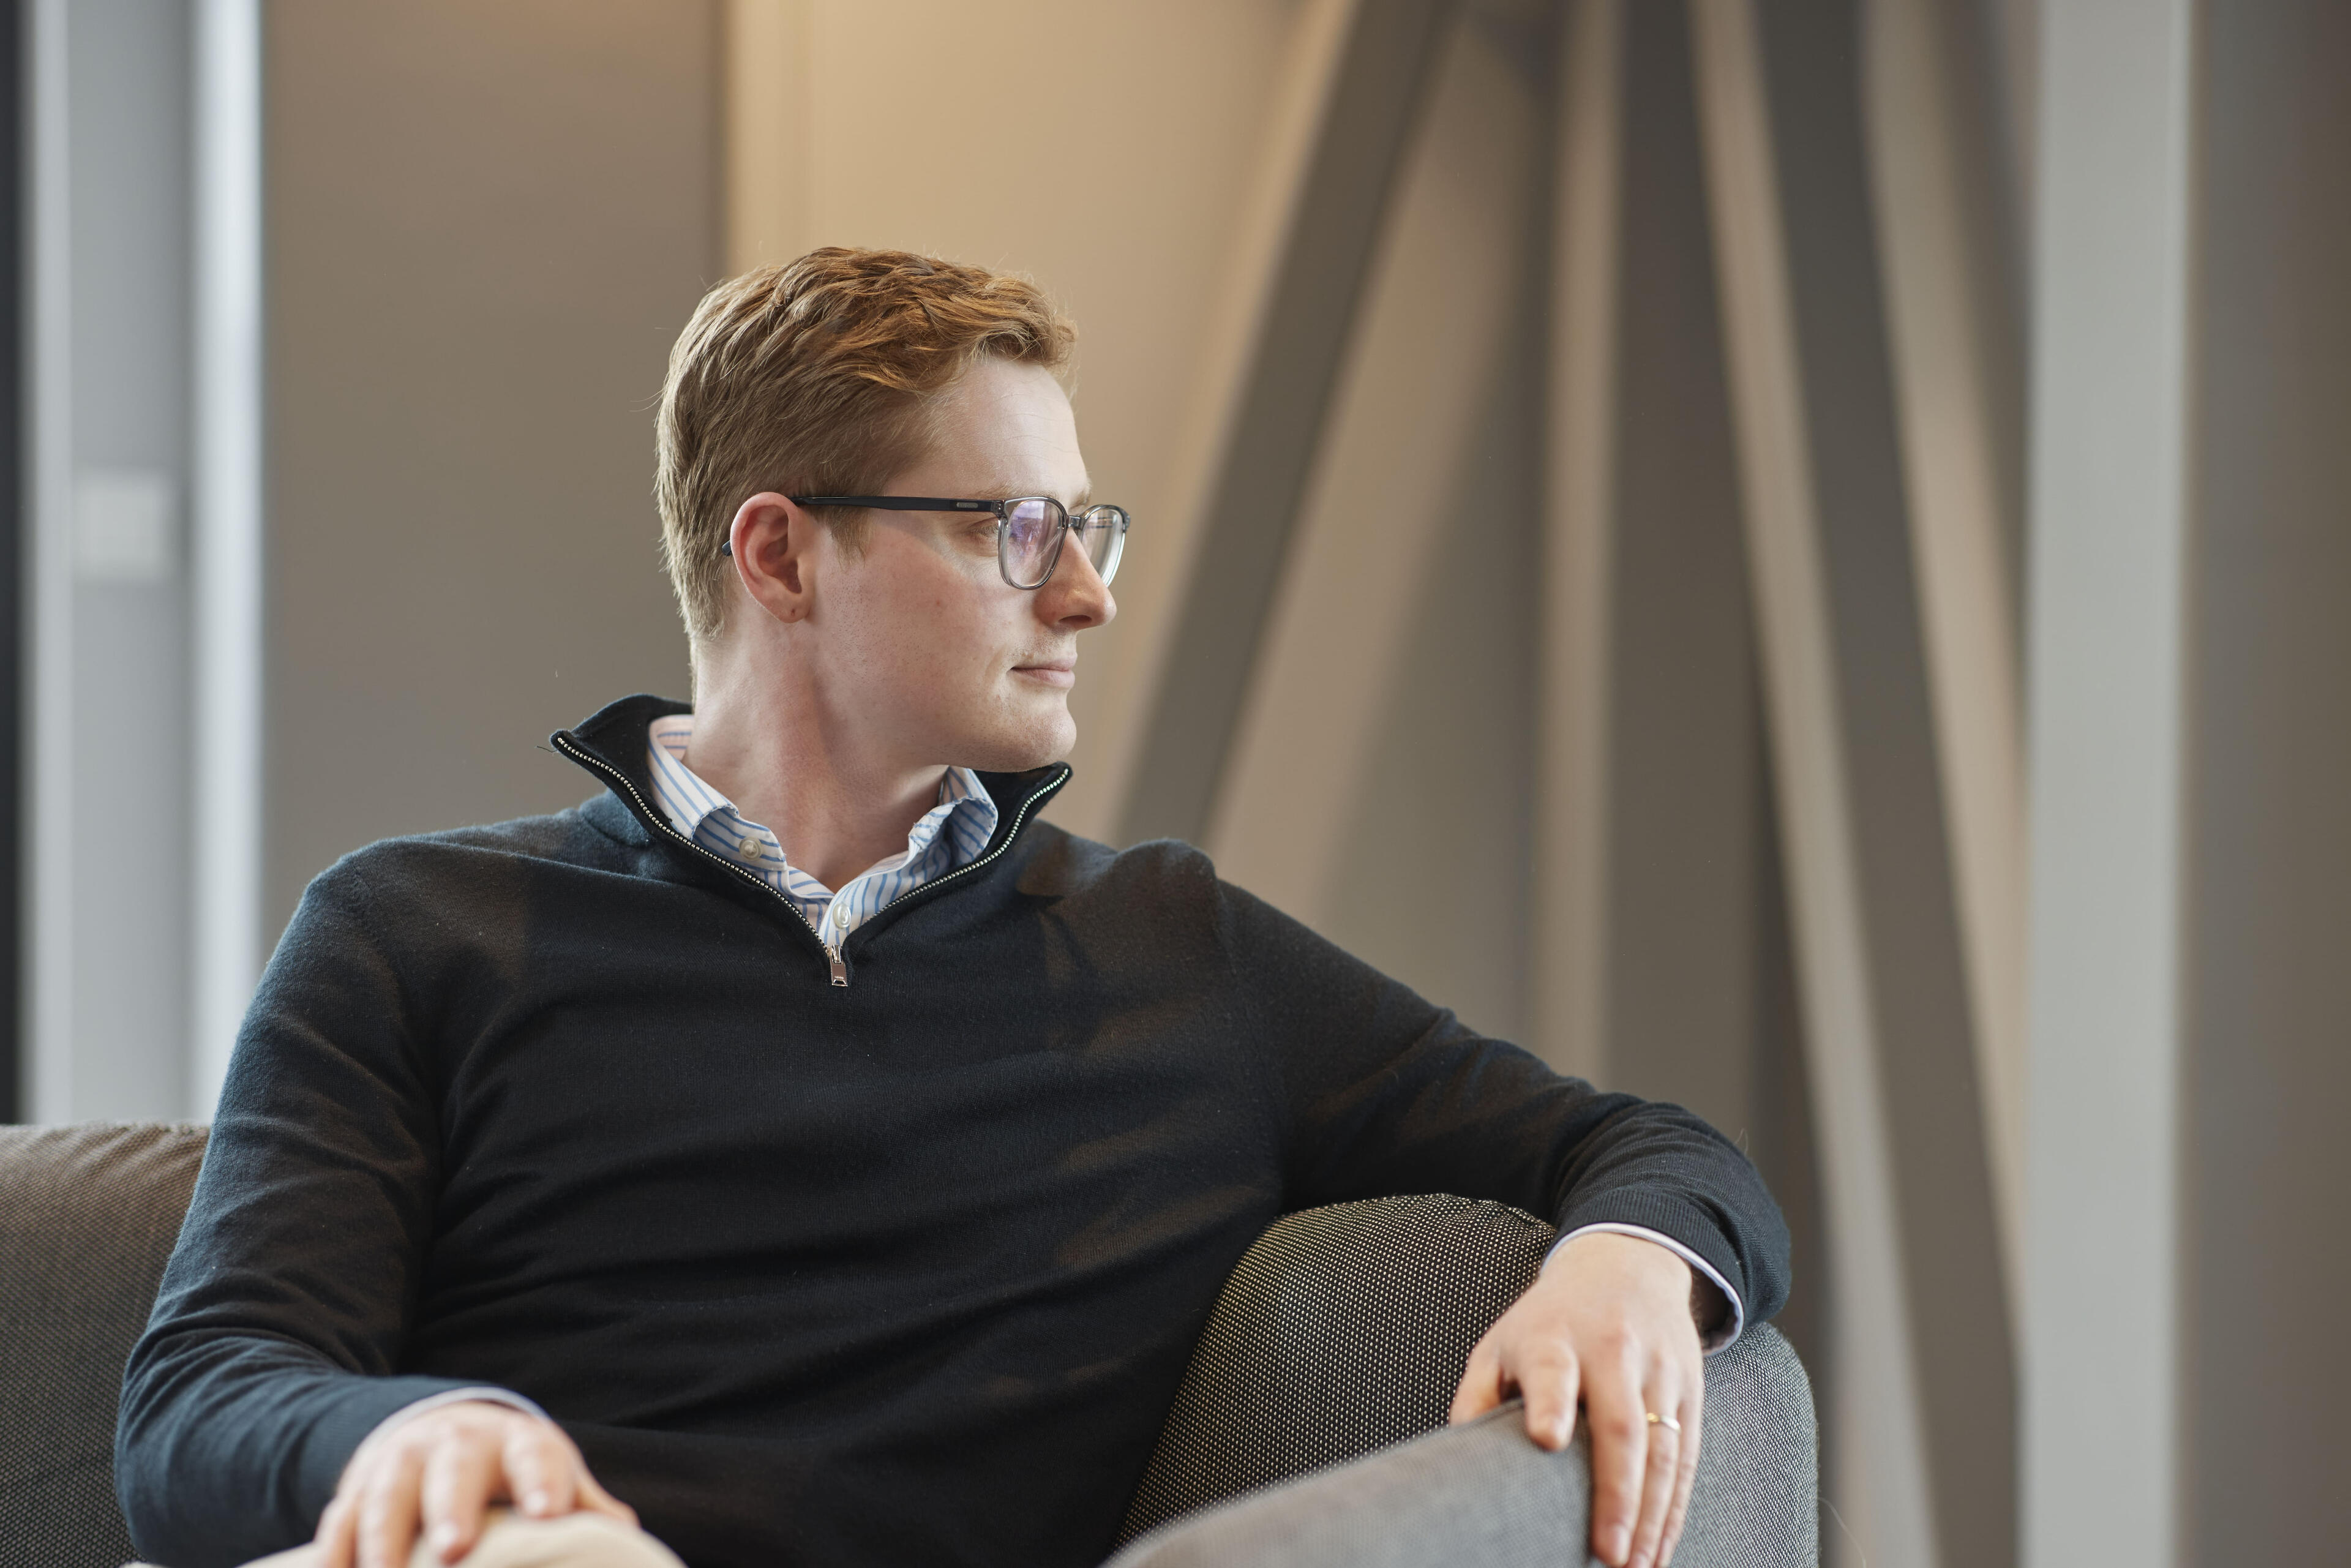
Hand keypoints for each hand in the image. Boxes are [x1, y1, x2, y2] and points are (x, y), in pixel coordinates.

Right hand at [317, 1400, 636, 1567]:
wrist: (446, 1433)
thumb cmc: (514, 1472)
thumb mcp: (551, 1477)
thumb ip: (583, 1506)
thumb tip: (623, 1536)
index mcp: (519, 1444)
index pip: (536, 1457)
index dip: (543, 1484)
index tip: (548, 1513)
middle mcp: (457, 1445)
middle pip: (455, 1471)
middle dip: (451, 1510)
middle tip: (452, 1550)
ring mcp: (402, 1463)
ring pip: (389, 1493)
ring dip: (383, 1535)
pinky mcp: (357, 1490)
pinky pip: (340, 1519)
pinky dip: (334, 1551)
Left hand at [1448, 1233, 1704, 1567]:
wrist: (1627, 1265)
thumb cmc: (1549, 1321)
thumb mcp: (1502, 1342)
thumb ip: (1477, 1397)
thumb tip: (1453, 1461)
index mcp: (1555, 1337)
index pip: (1553, 1370)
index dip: (1550, 1402)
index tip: (1546, 1439)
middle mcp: (1613, 1351)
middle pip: (1622, 1426)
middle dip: (1616, 1495)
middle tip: (1605, 1553)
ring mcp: (1658, 1371)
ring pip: (1662, 1450)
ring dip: (1651, 1516)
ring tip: (1634, 1567)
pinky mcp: (1689, 1391)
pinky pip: (1686, 1458)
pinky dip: (1673, 1510)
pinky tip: (1658, 1550)